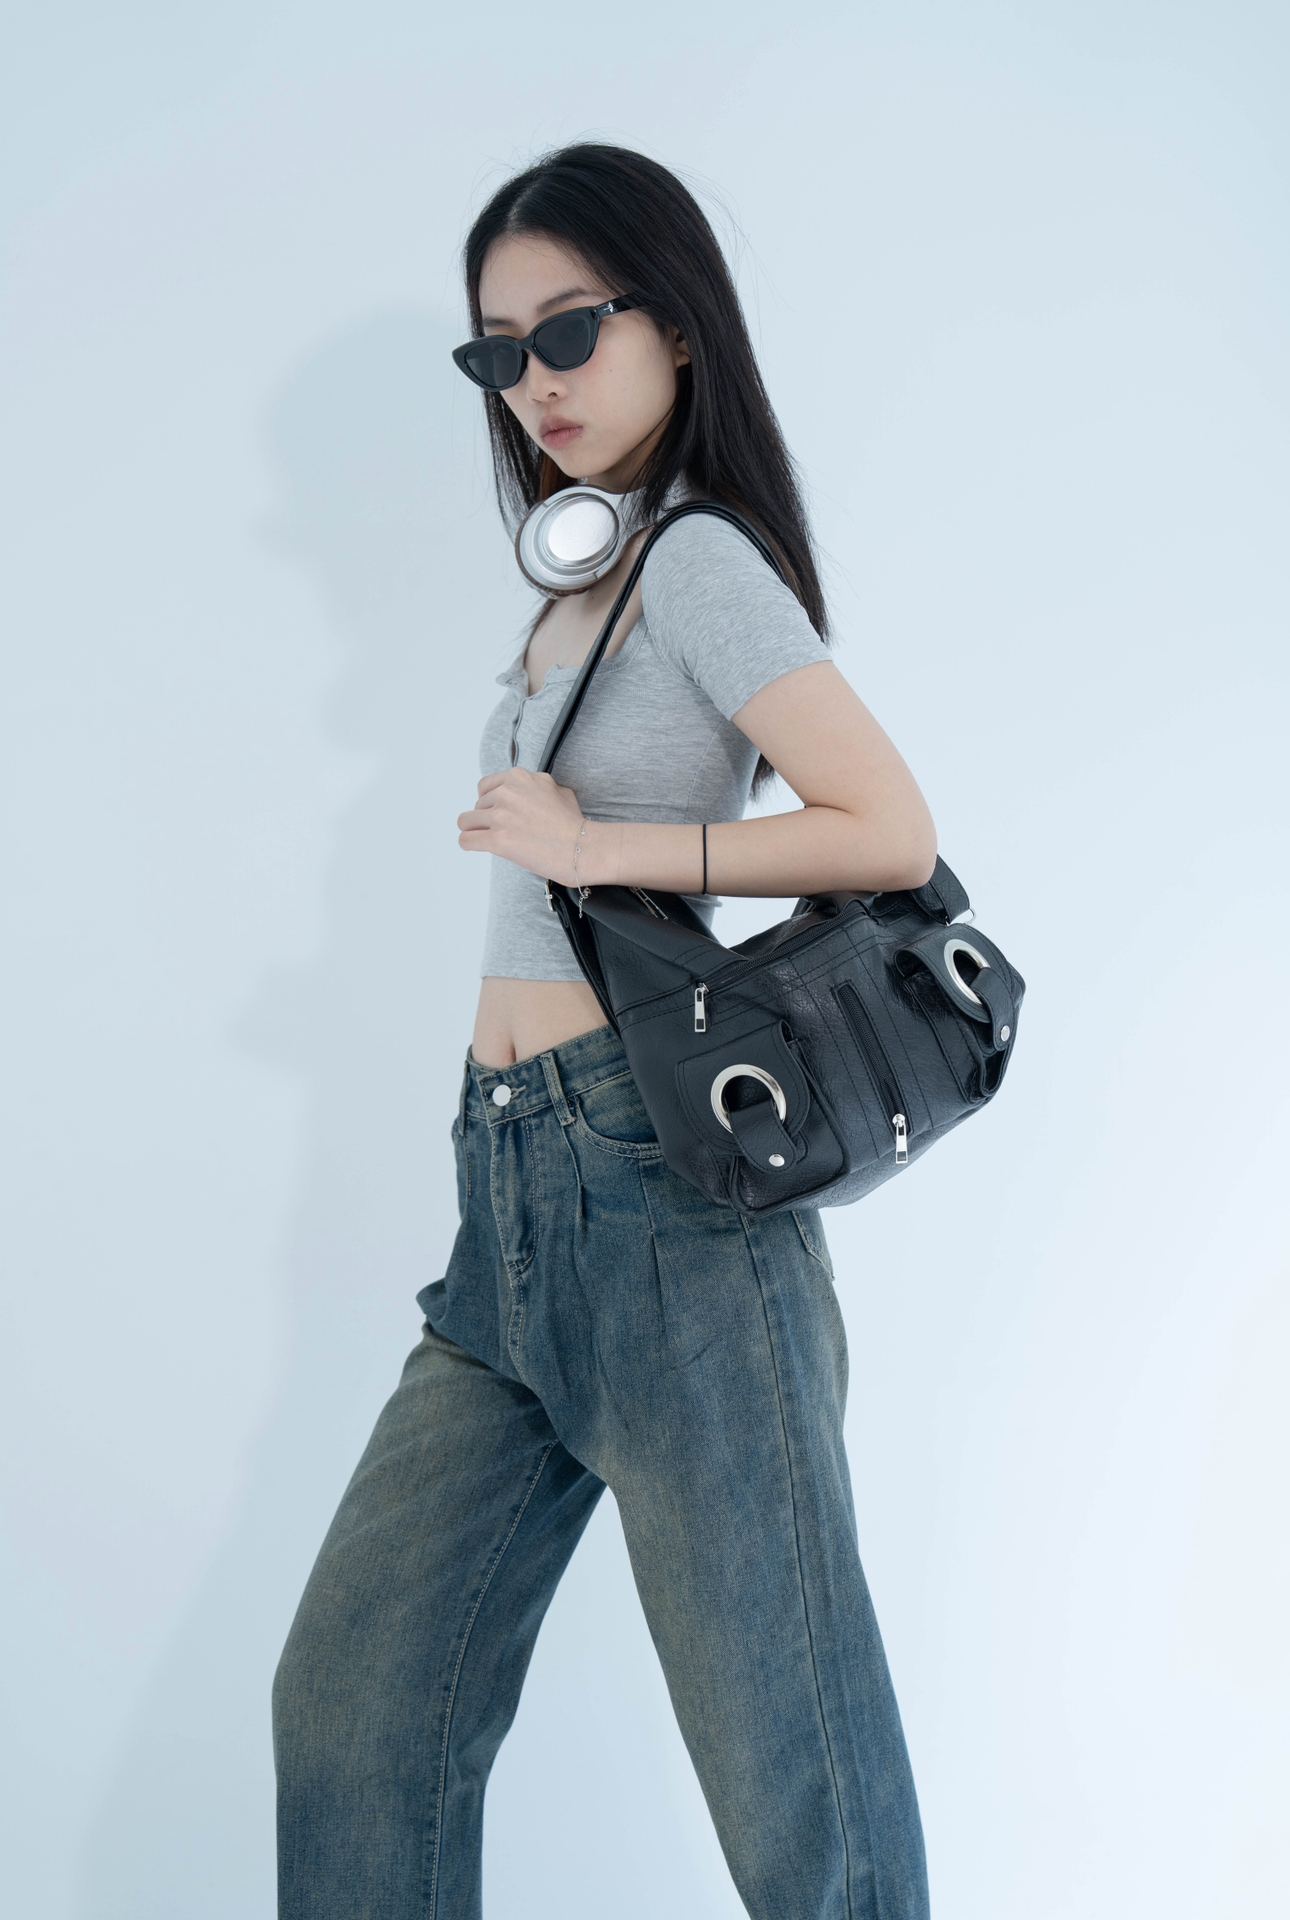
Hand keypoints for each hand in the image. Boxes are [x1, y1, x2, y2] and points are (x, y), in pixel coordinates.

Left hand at [458, 768, 605, 882]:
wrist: (582, 848)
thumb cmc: (574, 824)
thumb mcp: (559, 790)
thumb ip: (537, 787)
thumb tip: (528, 794)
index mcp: (520, 777)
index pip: (486, 786)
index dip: (489, 801)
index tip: (495, 812)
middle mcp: (508, 793)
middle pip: (478, 805)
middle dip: (486, 819)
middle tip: (501, 831)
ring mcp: (501, 816)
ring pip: (466, 821)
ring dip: (474, 830)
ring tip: (484, 839)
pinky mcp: (498, 840)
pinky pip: (466, 840)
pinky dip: (468, 844)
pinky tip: (474, 847)